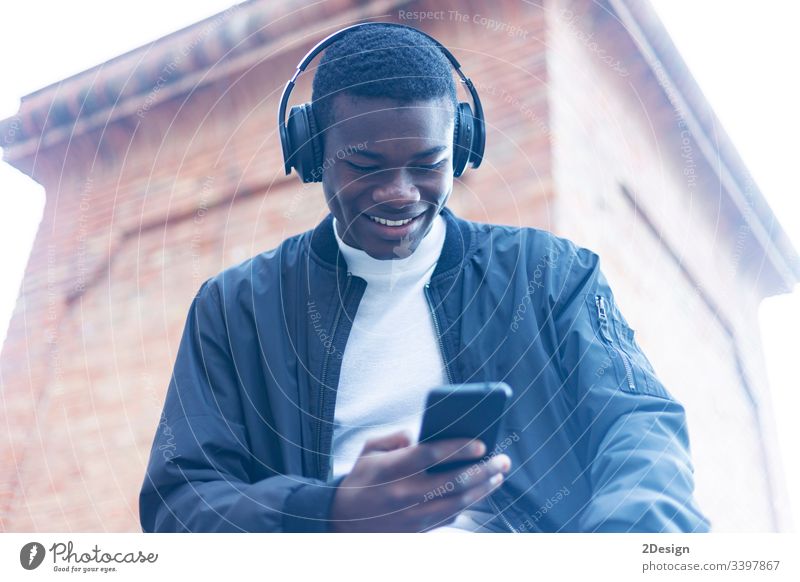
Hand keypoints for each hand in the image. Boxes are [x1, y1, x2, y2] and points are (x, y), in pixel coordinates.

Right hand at [329, 430, 511, 531]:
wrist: (342, 520)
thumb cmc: (361, 479)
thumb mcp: (369, 450)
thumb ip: (395, 437)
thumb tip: (419, 434)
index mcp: (392, 468)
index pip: (431, 454)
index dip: (459, 448)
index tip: (481, 444)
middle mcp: (405, 493)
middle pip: (453, 481)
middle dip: (483, 469)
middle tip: (502, 460)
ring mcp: (413, 516)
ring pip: (458, 503)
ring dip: (483, 488)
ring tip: (498, 475)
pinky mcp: (418, 531)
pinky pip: (451, 517)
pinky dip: (469, 504)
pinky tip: (480, 491)